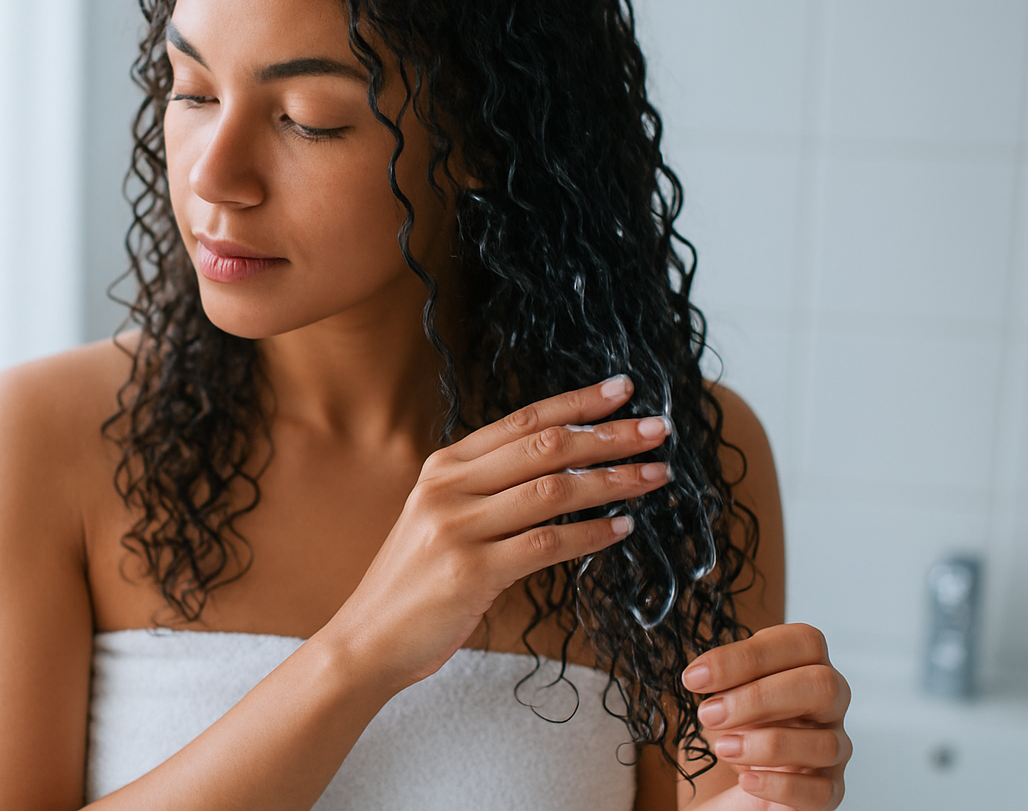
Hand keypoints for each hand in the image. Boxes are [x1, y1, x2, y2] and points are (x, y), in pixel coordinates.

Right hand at [319, 374, 672, 691]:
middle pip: (545, 447)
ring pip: (552, 491)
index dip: (577, 402)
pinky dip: (590, 534)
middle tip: (659, 430)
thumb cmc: (415, 581)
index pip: (523, 420)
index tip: (623, 390)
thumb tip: (560, 466)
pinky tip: (622, 528)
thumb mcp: (440, 517)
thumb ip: (486, 489)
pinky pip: (546, 545)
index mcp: (444, 466)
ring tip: (654, 476)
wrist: (368, 639)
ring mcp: (458, 528)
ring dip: (612, 481)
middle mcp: (449, 487)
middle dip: (609, 435)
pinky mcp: (471, 572)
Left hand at [683, 623, 851, 810]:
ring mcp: (833, 751)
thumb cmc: (731, 730)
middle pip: (823, 686)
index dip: (748, 656)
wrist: (728, 788)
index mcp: (805, 668)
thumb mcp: (722, 697)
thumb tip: (702, 674)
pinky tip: (747, 781)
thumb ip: (723, 680)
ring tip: (723, 749)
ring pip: (826, 743)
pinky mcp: (828, 793)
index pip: (803, 642)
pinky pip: (821, 793)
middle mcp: (827, 707)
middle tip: (709, 713)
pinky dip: (781, 786)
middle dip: (759, 697)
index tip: (696, 677)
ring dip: (768, 744)